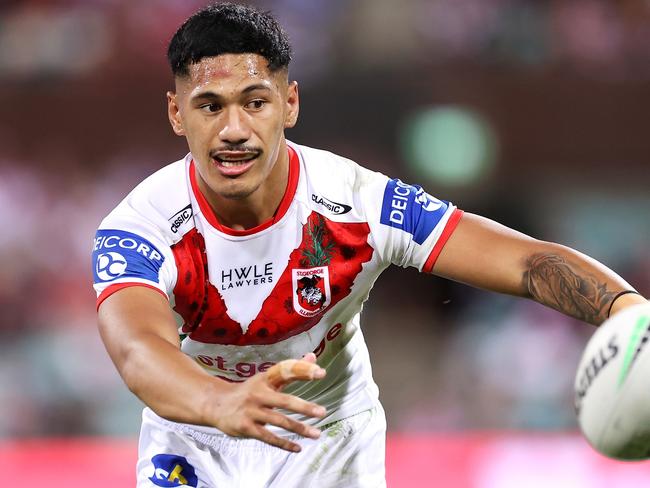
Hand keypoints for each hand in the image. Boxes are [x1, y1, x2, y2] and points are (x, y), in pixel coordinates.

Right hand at [210, 353, 326, 451]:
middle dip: (304, 407)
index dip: (303, 371)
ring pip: (279, 421)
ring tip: (316, 434)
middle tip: (322, 412)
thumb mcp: (268, 378)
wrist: (217, 404)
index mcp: (265, 379)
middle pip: (284, 400)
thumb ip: (291, 369)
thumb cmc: (249, 391)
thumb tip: (313, 356)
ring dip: (299, 428)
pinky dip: (284, 443)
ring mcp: (251, 411)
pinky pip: (268, 437)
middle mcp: (258, 393)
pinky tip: (297, 448)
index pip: (286, 372)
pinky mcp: (246, 428)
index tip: (321, 373)